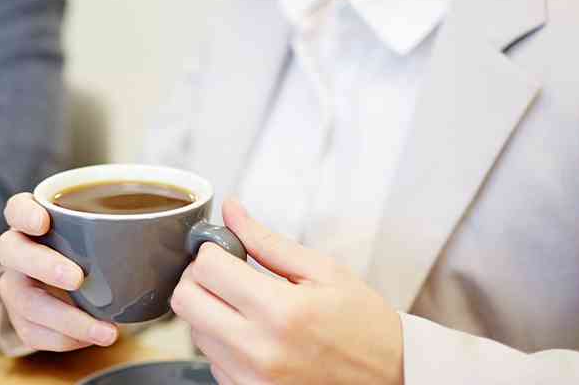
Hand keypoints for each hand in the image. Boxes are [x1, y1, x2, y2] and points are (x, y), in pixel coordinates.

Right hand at [0, 193, 118, 350]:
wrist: (73, 287)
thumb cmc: (92, 250)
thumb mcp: (105, 231)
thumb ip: (129, 224)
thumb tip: (181, 230)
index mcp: (33, 219)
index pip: (17, 208)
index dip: (25, 214)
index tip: (44, 221)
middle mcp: (17, 249)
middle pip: (12, 251)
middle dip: (43, 265)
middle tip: (77, 278)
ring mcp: (15, 284)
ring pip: (23, 300)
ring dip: (65, 317)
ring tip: (104, 331)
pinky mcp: (20, 317)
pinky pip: (34, 332)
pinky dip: (66, 339)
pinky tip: (92, 337)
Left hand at [170, 200, 403, 384]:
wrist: (392, 377)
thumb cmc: (364, 326)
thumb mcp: (323, 271)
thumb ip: (267, 241)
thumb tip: (231, 210)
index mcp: (281, 311)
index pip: (206, 267)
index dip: (212, 250)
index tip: (227, 250)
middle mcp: (259, 350)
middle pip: (185, 301)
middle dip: (198, 278)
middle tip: (225, 272)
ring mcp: (251, 378)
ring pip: (193, 332)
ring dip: (210, 311)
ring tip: (246, 306)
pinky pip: (211, 361)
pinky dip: (223, 342)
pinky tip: (253, 334)